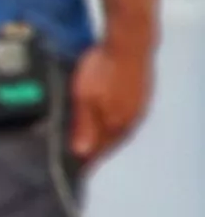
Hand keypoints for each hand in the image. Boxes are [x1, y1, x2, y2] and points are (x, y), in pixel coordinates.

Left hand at [72, 45, 153, 166]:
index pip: (99, 152)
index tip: (77, 173)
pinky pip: (125, 119)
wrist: (129, 43)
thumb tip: (82, 153)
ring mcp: (137, 109)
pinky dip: (113, 125)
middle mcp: (130, 121)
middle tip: (83, 161)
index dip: (87, 162)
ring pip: (118, 131)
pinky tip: (108, 121)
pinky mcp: (140, 97)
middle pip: (110, 144)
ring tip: (93, 144)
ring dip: (105, 139)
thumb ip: (83, 125)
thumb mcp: (83, 97)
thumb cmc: (103, 69)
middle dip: (96, 152)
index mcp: (115, 124)